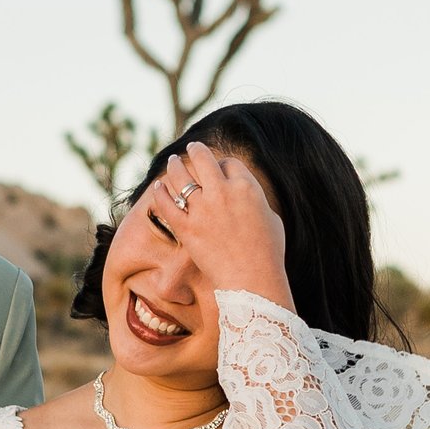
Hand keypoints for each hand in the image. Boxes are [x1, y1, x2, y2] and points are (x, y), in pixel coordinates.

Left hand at [150, 140, 289, 304]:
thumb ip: (256, 202)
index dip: (223, 165)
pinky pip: (167, 204)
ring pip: (182, 176)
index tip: (220, 170)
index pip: (229, 164)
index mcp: (246, 187)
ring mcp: (202, 209)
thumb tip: (248, 198)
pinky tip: (157, 187)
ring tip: (172, 162)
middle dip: (197, 151)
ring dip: (175, 165)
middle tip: (191, 148)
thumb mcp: (272, 219)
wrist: (252, 280)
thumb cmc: (268, 254)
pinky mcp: (186, 227)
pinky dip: (160, 193)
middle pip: (204, 159)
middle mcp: (222, 192)